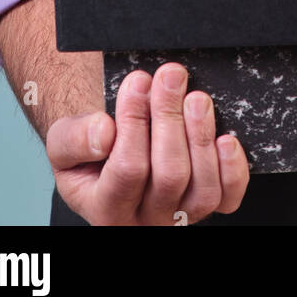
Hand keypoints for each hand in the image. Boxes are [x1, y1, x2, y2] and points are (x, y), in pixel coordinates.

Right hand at [46, 63, 249, 225]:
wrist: (109, 150)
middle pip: (169, 176)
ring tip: (195, 97)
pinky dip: (232, 168)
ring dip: (201, 136)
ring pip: (201, 188)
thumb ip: (74, 138)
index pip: (128, 170)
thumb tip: (104, 132)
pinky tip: (225, 137)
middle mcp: (144, 220)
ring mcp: (179, 215)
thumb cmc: (89, 148)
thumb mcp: (63, 140)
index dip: (135, 122)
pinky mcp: (207, 205)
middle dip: (170, 118)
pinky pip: (228, 198)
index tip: (138, 80)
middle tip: (169, 76)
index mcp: (105, 208)